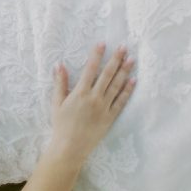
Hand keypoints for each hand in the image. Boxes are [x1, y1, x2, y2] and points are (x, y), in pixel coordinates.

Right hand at [49, 44, 135, 161]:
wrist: (70, 147)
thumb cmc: (61, 124)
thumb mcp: (56, 102)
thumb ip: (60, 83)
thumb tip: (59, 64)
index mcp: (80, 93)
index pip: (90, 69)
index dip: (96, 55)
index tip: (102, 43)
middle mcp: (94, 98)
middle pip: (107, 74)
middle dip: (115, 59)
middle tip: (123, 47)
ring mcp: (104, 107)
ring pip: (116, 85)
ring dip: (124, 72)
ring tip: (131, 60)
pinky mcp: (110, 117)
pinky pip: (121, 101)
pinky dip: (127, 91)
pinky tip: (133, 81)